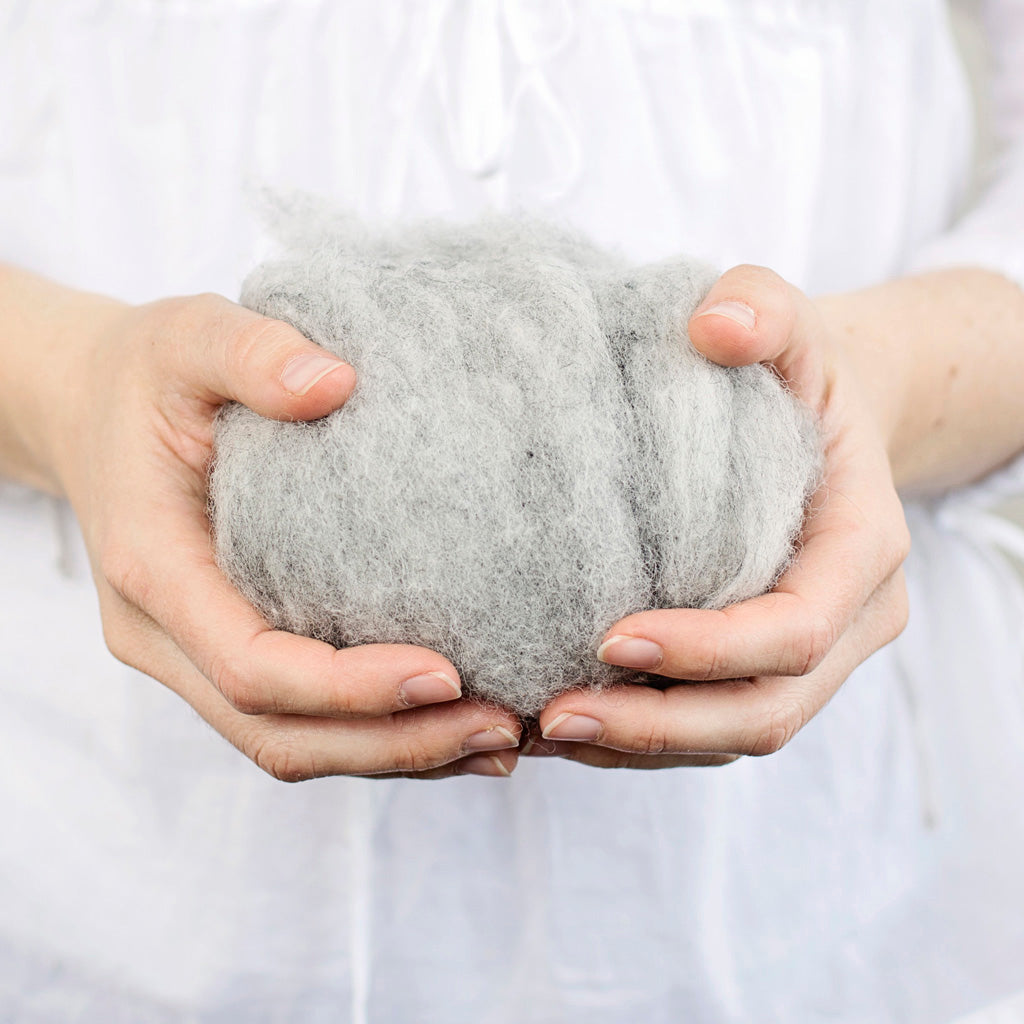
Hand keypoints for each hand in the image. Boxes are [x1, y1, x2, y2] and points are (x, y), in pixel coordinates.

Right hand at [14, 278, 520, 779]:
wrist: (92, 408)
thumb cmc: (146, 374)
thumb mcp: (188, 338)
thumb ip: (249, 353)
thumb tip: (335, 383)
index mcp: (152, 568)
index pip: (251, 666)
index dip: (347, 687)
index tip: (445, 673)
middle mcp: (163, 634)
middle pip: (277, 733)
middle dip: (392, 744)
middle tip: (500, 727)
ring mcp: (188, 654)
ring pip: (288, 744)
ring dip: (394, 755)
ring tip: (497, 739)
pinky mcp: (222, 651)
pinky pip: (296, 719)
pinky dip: (373, 734)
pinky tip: (452, 721)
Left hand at [525, 265, 909, 768]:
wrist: (821, 417)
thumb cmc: (798, 373)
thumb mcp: (794, 325)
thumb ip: (765, 308)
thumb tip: (715, 323)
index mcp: (861, 551)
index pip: (795, 631)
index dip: (707, 650)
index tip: (609, 638)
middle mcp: (846, 621)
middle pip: (765, 711)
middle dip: (660, 726)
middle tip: (552, 714)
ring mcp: (809, 655)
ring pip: (731, 732)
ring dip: (638, 743)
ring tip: (539, 727)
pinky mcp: (764, 667)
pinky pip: (707, 724)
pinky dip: (639, 735)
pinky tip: (562, 717)